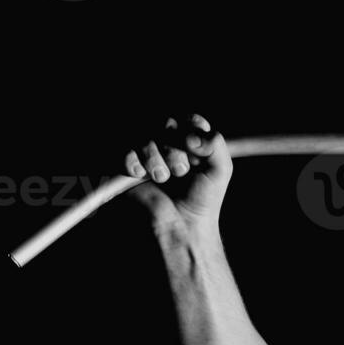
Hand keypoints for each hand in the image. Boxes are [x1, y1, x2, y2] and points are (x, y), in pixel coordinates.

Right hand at [123, 114, 232, 233]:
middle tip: (180, 172)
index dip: (191, 129)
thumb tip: (191, 136)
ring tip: (161, 178)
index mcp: (192, 140)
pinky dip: (131, 160)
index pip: (189, 119)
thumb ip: (215, 145)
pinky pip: (123, 149)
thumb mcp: (220, 170)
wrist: (181, 225)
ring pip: (143, 135)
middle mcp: (169, 142)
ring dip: (153, 156)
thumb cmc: (202, 199)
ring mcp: (147, 153)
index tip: (194, 148)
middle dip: (173, 148)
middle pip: (165, 123)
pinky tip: (139, 174)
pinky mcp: (128, 165)